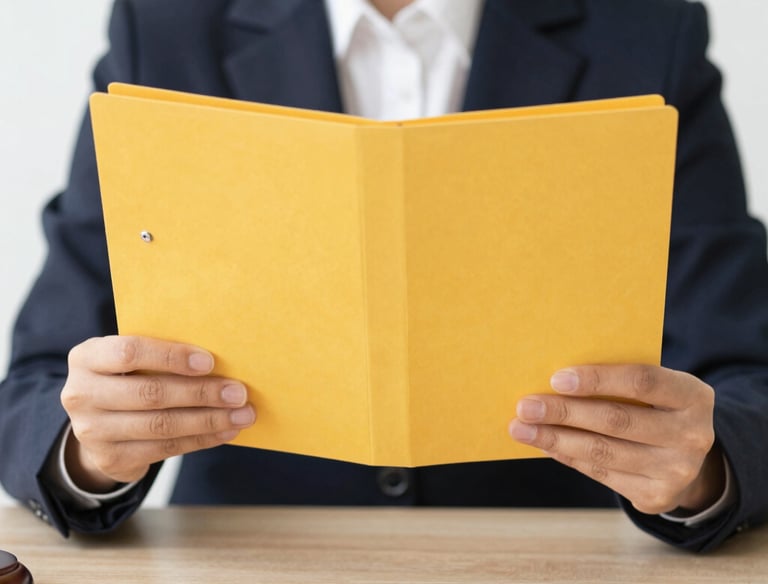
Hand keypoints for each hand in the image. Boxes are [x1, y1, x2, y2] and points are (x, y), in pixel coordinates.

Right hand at [61, 335, 255, 490]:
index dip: (171, 357)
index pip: (130, 352)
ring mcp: (91, 431)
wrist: (99, 422)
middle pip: (151, 393)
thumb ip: (161, 354)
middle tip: (239, 392)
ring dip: (209, 420)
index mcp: (87, 357)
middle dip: (201, 393)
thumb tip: (223, 355)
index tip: (209, 362)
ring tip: (242, 414)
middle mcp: (81, 394)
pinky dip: (202, 439)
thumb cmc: (128, 377)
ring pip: (161, 425)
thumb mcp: (132, 359)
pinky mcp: (110, 458)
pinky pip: (165, 449)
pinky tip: (227, 431)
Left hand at [509, 364, 723, 514]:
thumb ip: (617, 380)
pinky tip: (544, 444)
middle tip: (525, 406)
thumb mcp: (652, 389)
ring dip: (555, 439)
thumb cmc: (654, 407)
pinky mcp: (657, 496)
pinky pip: (600, 473)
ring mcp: (677, 471)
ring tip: (521, 428)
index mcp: (693, 395)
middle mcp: (692, 435)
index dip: (597, 379)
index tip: (556, 378)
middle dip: (564, 412)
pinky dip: (567, 456)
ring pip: (603, 452)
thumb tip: (552, 380)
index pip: (642, 381)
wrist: (687, 457)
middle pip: (616, 420)